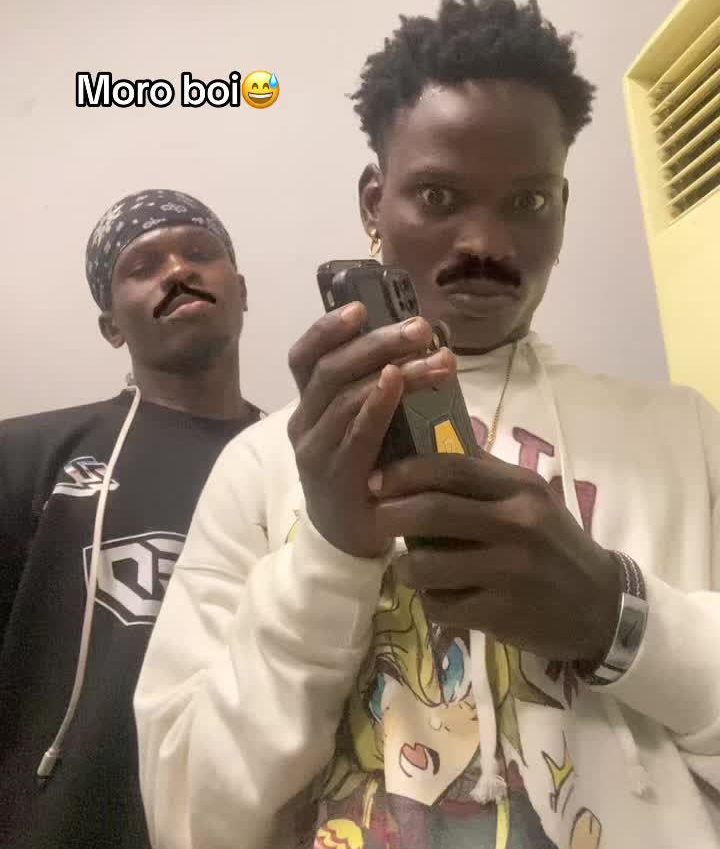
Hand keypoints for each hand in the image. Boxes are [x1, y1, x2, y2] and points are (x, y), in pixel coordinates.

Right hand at [287, 304, 455, 559]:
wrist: (351, 543)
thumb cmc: (366, 474)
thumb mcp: (364, 427)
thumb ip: (376, 391)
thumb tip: (416, 341)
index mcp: (307, 407)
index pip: (304, 357)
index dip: (327, 329)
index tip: (361, 306)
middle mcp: (303, 425)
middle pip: (329, 369)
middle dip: (377, 342)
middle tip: (420, 327)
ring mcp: (316, 453)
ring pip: (346, 396)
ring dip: (395, 369)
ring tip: (438, 359)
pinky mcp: (336, 479)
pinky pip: (355, 433)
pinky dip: (377, 403)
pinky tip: (398, 382)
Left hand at [373, 452, 620, 662]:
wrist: (602, 606)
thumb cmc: (556, 545)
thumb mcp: (531, 499)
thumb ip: (484, 477)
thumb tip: (428, 448)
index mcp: (520, 489)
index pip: (451, 468)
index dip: (405, 471)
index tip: (376, 480)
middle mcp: (516, 524)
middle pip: (432, 511)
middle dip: (390, 515)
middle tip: (374, 520)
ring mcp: (509, 571)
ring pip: (428, 564)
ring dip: (406, 567)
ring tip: (408, 568)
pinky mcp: (503, 613)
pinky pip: (443, 606)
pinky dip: (432, 602)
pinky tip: (439, 598)